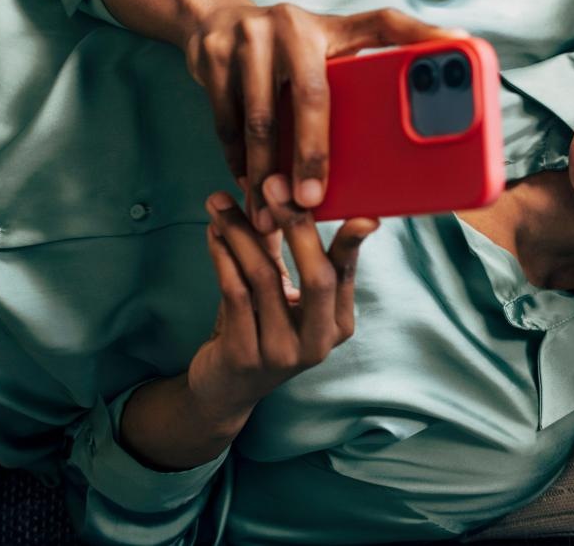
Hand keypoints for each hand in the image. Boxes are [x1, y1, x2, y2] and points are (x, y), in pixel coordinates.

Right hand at [181, 3, 466, 231]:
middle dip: (312, 156)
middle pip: (313, 96)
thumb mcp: (323, 54)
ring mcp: (249, 35)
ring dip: (264, 173)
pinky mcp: (211, 52)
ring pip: (261, 119)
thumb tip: (405, 139)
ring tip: (270, 214)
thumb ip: (359, 81)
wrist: (211, 20)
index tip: (464, 49)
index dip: (427, 34)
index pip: (388, 24)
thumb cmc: (285, 52)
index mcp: (334, 26)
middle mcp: (293, 23)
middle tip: (311, 201)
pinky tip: (246, 186)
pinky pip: (226, 120)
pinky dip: (235, 159)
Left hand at [186, 176, 379, 417]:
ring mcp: (281, 353)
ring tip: (221, 202)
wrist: (223, 389)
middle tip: (274, 184)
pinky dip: (223, 256)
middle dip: (296, 225)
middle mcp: (317, 342)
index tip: (360, 210)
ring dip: (241, 233)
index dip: (352, 241)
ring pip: (265, 278)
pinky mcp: (245, 355)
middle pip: (318, 276)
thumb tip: (279, 188)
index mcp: (337, 324)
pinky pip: (235, 293)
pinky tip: (213, 232)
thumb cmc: (256, 329)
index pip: (346, 273)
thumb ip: (281, 248)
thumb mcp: (278, 292)